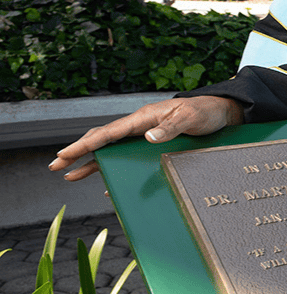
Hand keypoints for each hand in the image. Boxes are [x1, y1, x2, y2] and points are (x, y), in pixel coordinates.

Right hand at [48, 96, 243, 180]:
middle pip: (103, 139)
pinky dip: (113, 168)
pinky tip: (105, 182)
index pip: (109, 131)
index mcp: (145, 117)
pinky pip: (127, 156)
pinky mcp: (153, 143)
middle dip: (78, 152)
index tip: (65, 154)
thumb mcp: (190, 118)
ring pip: (111, 149)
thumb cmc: (206, 111)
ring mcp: (145, 135)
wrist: (222, 111)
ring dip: (91, 162)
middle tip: (56, 166)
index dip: (86, 143)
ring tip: (69, 175)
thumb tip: (147, 136)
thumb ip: (170, 127)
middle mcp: (141, 125)